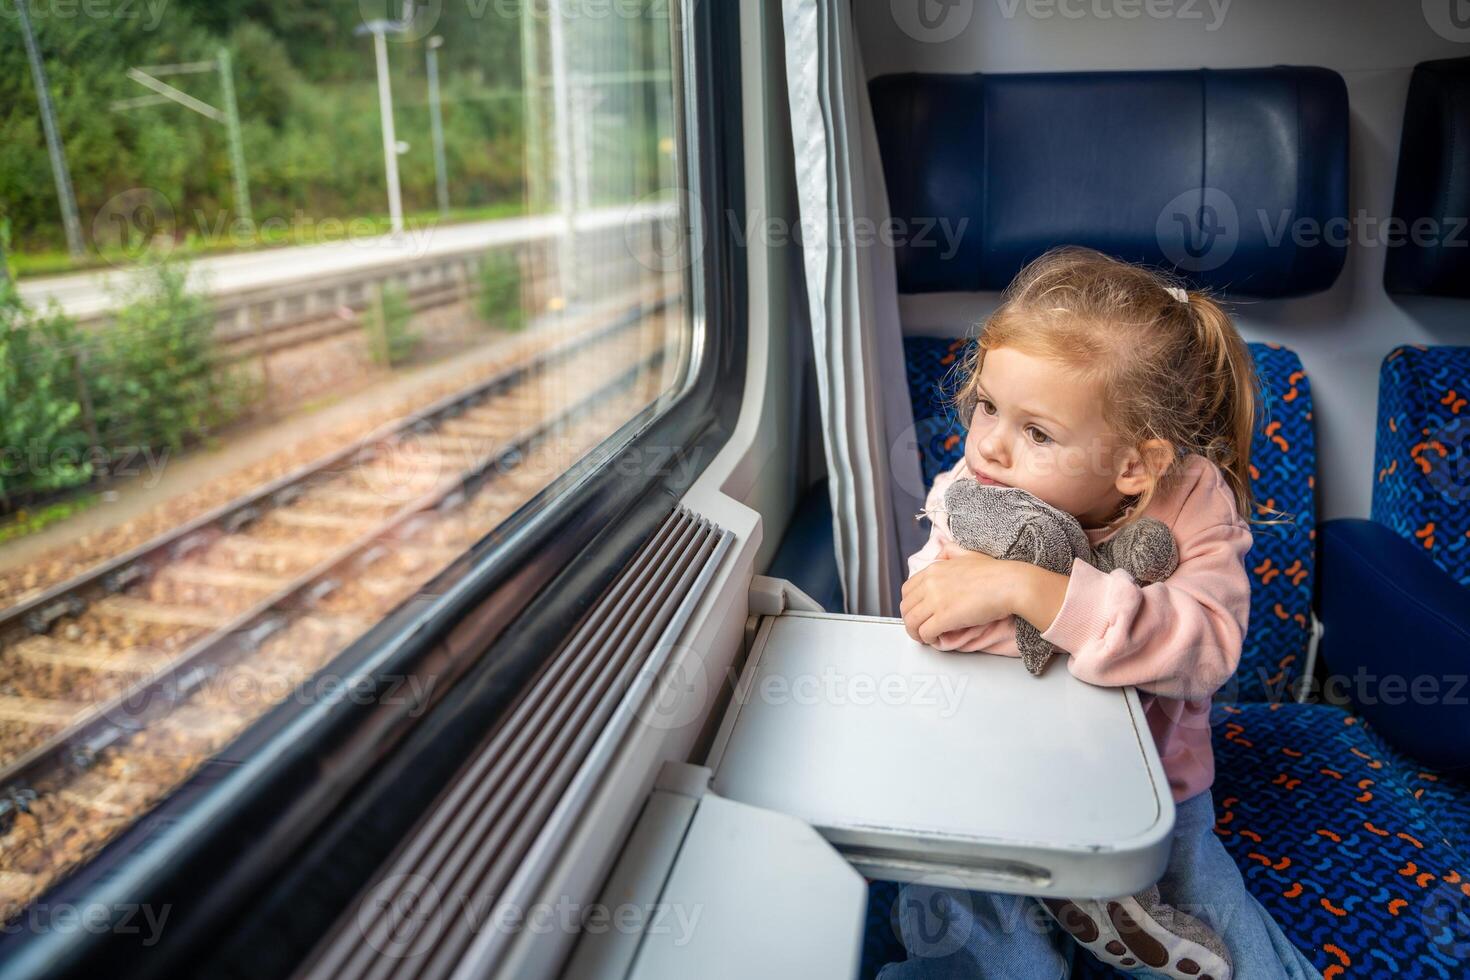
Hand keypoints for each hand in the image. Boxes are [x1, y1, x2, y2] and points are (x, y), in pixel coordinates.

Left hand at [900, 540, 1024, 644]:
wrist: (1009, 584)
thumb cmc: (995, 573)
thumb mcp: (968, 553)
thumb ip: (951, 552)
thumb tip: (940, 552)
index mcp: (934, 569)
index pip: (907, 590)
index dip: (910, 605)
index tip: (918, 613)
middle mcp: (930, 583)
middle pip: (906, 607)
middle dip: (911, 621)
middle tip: (920, 628)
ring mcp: (936, 599)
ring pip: (911, 622)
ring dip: (916, 633)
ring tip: (925, 637)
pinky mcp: (944, 616)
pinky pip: (924, 632)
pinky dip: (927, 638)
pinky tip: (936, 639)